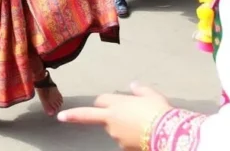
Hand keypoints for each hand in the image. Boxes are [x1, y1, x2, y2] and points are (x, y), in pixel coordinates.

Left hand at [58, 83, 172, 149]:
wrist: (167, 133)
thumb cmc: (159, 112)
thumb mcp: (152, 95)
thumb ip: (140, 90)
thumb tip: (133, 85)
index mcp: (117, 104)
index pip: (100, 100)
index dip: (101, 101)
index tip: (95, 103)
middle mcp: (111, 120)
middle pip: (94, 115)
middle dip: (76, 115)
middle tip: (62, 117)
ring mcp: (116, 136)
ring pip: (113, 129)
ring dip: (120, 127)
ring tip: (141, 125)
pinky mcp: (123, 148)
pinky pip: (124, 141)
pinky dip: (130, 138)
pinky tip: (143, 136)